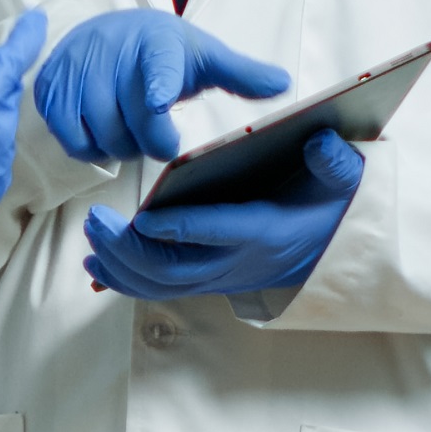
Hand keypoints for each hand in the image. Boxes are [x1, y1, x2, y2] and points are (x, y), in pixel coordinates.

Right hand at [34, 9, 289, 163]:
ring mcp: (76, 70)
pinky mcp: (51, 90)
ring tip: (132, 130)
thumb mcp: (202, 55)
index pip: (157, 66)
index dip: (156, 86)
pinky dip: (91, 146)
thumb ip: (240, 73)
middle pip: (133, 121)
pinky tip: (105, 132)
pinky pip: (73, 139)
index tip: (158, 102)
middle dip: (151, 141)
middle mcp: (111, 52)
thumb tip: (283, 83)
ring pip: (102, 134)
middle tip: (159, 134)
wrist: (106, 31)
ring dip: (122, 145)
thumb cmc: (161, 50)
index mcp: (157, 43)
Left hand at [83, 128, 364, 298]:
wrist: (326, 255)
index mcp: (263, 232)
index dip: (180, 229)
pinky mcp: (201, 282)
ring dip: (120, 264)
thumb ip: (333, 162)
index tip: (144, 216)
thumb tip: (319, 142)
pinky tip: (95, 260)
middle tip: (97, 220)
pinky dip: (123, 279)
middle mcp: (234, 262)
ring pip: (159, 284)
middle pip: (173, 268)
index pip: (218, 233)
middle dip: (130, 249)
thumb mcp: (339, 183)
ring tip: (91, 233)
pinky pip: (156, 290)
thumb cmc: (323, 209)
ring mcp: (215, 277)